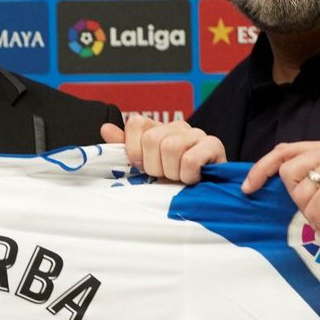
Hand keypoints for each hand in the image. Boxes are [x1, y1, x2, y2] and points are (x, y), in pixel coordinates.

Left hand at [101, 116, 225, 183]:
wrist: (204, 197)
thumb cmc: (171, 182)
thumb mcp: (144, 167)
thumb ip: (125, 148)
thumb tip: (105, 128)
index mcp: (158, 129)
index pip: (136, 123)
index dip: (134, 150)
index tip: (142, 167)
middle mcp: (177, 126)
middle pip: (152, 139)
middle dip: (154, 166)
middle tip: (165, 176)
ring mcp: (197, 133)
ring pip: (171, 148)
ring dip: (172, 173)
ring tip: (179, 179)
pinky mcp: (214, 145)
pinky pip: (190, 160)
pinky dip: (188, 176)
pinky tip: (193, 179)